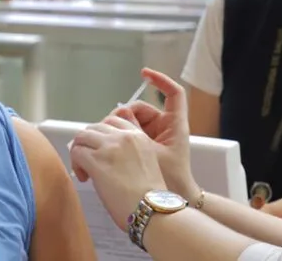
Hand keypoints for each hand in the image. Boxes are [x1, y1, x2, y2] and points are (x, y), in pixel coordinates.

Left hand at [70, 115, 167, 230]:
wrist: (151, 209)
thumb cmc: (150, 196)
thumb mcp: (147, 161)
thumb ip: (129, 151)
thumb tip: (107, 153)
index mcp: (138, 136)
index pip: (113, 120)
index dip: (102, 135)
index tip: (102, 150)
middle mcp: (123, 136)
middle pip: (95, 127)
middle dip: (89, 143)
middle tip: (90, 161)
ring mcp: (109, 147)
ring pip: (82, 137)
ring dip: (80, 151)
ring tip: (85, 170)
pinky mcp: (97, 161)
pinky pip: (76, 152)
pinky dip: (76, 164)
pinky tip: (84, 178)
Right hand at [114, 68, 199, 201]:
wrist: (167, 206)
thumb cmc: (169, 181)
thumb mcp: (151, 153)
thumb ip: (134, 132)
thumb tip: (119, 113)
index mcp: (174, 125)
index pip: (173, 94)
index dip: (161, 80)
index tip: (144, 74)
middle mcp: (165, 127)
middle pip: (141, 109)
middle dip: (125, 114)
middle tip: (111, 126)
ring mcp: (154, 137)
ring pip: (131, 121)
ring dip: (119, 126)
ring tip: (107, 139)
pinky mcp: (144, 146)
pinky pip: (129, 133)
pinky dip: (120, 135)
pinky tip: (108, 144)